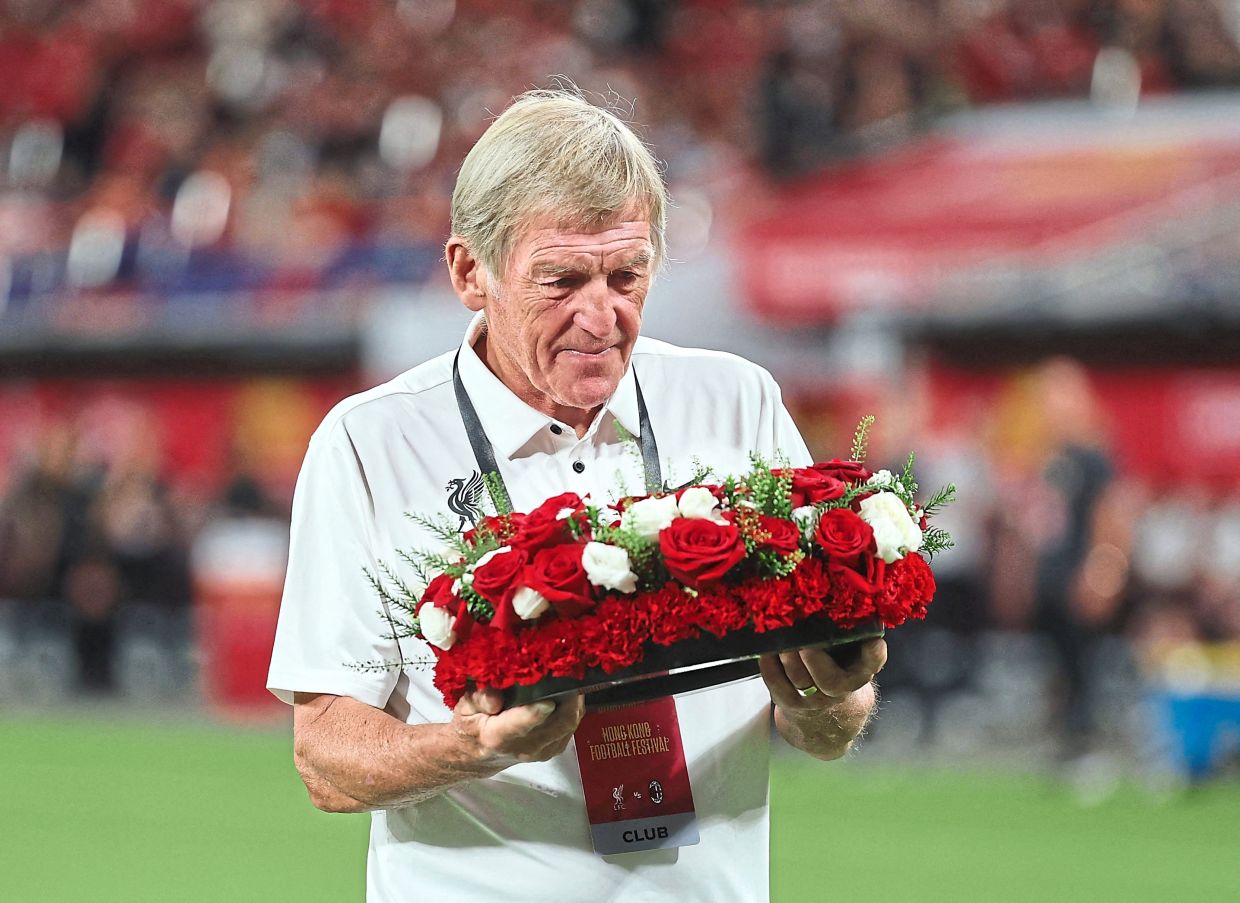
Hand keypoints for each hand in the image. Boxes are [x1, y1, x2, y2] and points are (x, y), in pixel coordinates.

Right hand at [451, 688, 584, 770]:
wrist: (477, 755)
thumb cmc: (471, 725)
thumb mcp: (465, 708)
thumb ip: (479, 699)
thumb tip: (495, 698)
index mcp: (498, 736)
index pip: (523, 724)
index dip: (538, 711)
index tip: (549, 697)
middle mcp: (524, 748)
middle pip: (558, 724)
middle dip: (569, 699)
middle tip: (572, 673)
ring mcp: (541, 751)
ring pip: (569, 725)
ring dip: (574, 703)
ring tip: (573, 679)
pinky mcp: (551, 750)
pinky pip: (570, 728)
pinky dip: (573, 711)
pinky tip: (568, 696)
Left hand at [759, 638, 886, 712]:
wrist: (828, 717)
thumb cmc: (838, 672)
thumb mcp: (852, 659)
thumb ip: (850, 639)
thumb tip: (834, 604)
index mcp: (860, 673)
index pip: (872, 664)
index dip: (874, 655)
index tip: (872, 642)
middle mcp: (839, 690)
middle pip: (828, 679)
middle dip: (813, 658)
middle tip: (803, 640)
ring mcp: (814, 699)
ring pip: (799, 680)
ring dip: (788, 657)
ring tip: (780, 638)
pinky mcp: (790, 703)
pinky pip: (776, 685)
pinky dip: (769, 666)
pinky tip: (766, 651)